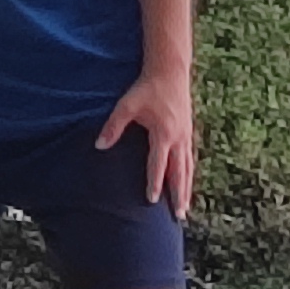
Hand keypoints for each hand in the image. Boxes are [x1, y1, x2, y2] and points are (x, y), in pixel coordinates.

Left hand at [100, 65, 197, 215]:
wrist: (170, 72)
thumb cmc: (146, 89)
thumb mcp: (126, 106)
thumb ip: (113, 127)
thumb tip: (99, 146)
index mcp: (164, 134)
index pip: (158, 165)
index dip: (154, 183)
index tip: (151, 201)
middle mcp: (179, 139)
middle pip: (180, 173)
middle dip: (178, 195)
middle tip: (179, 216)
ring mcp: (186, 136)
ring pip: (188, 168)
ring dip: (187, 188)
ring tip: (184, 208)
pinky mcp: (188, 132)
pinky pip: (190, 159)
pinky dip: (189, 174)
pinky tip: (186, 183)